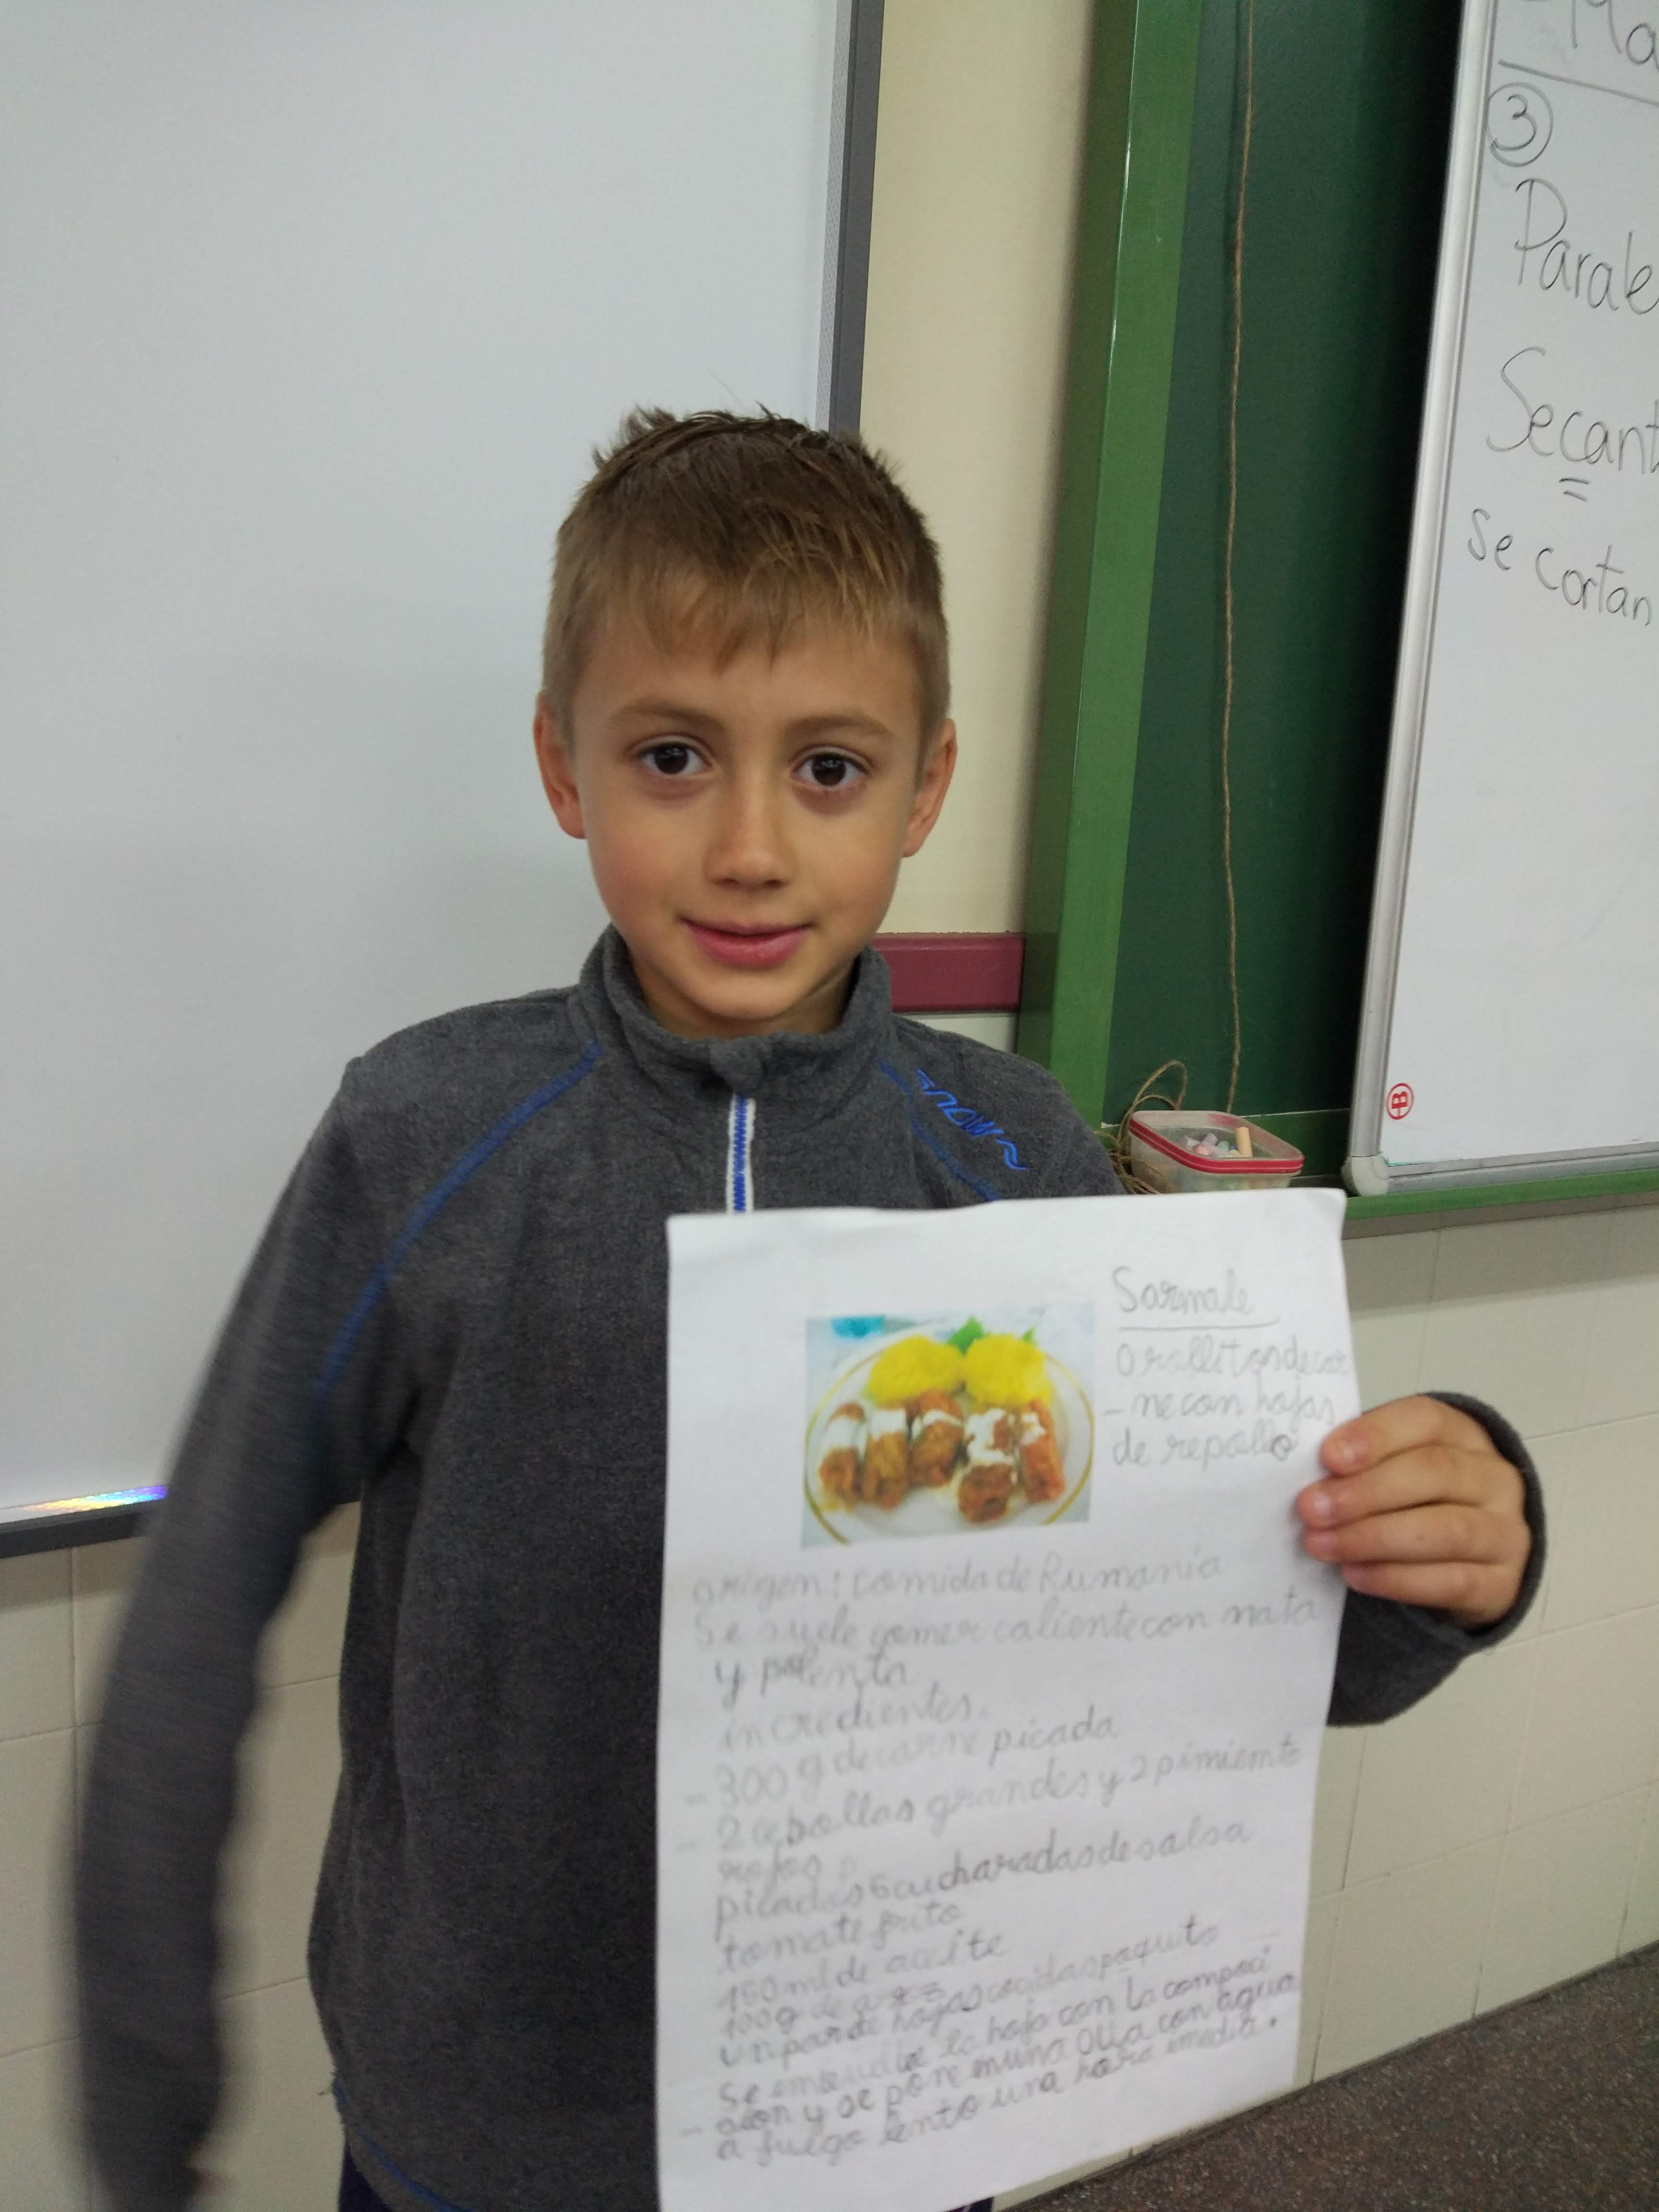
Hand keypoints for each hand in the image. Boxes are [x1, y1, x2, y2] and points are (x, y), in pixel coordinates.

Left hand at [1295, 1395, 1530, 1629]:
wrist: (1471, 1563)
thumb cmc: (1418, 1502)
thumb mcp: (1394, 1470)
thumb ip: (1360, 1465)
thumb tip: (1310, 1476)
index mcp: (1464, 1435)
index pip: (1426, 1420)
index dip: (1376, 1435)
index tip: (1328, 1457)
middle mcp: (1495, 1479)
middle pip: (1435, 1472)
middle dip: (1366, 1491)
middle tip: (1311, 1509)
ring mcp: (1506, 1532)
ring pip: (1446, 1529)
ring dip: (1374, 1538)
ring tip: (1323, 1546)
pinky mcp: (1502, 1584)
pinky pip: (1453, 1581)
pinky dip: (1397, 1579)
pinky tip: (1355, 1576)